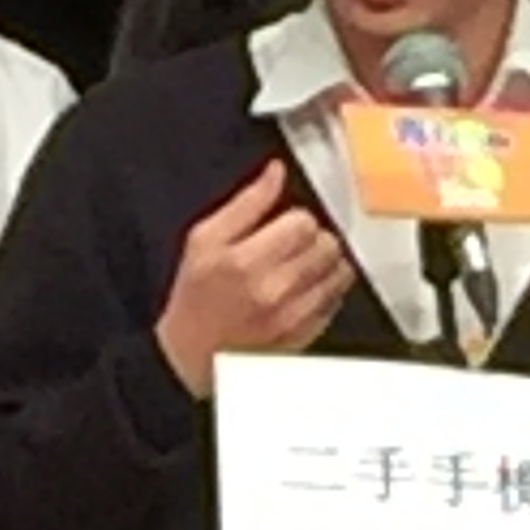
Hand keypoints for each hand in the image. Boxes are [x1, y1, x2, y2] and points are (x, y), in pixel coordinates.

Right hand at [154, 161, 352, 399]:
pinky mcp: (304, 336)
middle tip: (294, 245)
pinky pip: (335, 302)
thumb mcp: (204, 240)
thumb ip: (245, 203)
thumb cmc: (195, 297)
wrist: (191, 357)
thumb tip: (275, 173)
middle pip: (327, 244)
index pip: (303, 221)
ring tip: (302, 266)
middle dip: (314, 238)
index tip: (283, 226)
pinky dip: (326, 291)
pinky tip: (304, 289)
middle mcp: (273, 290)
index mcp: (245, 261)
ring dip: (326, 263)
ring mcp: (292, 317)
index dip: (295, 218)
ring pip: (339, 272)